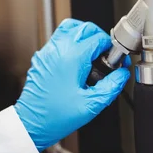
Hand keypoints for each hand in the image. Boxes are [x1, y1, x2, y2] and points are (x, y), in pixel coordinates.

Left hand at [14, 19, 129, 150]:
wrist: (31, 125)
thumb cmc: (55, 117)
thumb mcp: (91, 105)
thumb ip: (112, 86)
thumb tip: (122, 75)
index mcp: (72, 58)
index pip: (98, 38)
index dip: (112, 47)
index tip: (116, 59)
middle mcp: (58, 49)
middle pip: (85, 27)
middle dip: (99, 38)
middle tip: (106, 54)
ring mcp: (48, 51)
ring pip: (70, 28)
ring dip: (84, 35)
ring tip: (92, 52)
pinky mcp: (42, 57)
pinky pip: (59, 38)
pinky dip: (71, 42)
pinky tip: (77, 60)